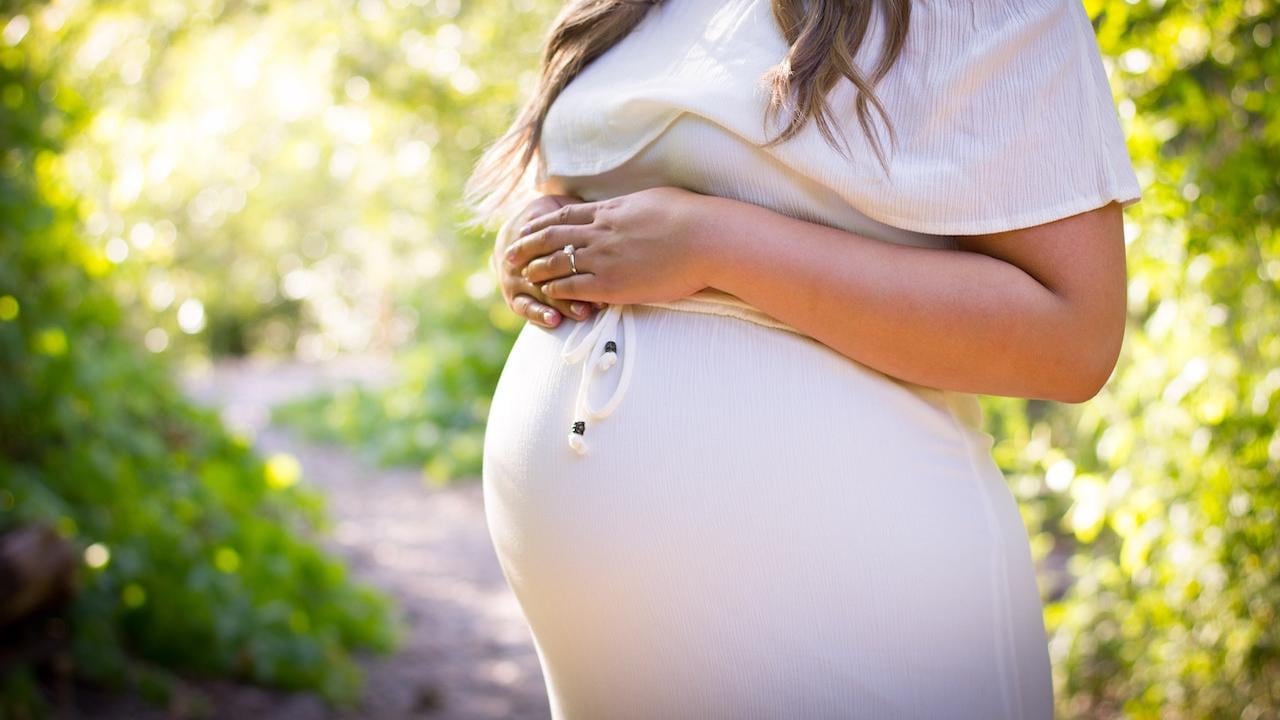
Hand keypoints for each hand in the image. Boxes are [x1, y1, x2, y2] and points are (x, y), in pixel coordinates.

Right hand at [492, 193, 600, 327]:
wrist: (512, 234)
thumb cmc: (546, 219)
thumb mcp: (554, 205)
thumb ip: (569, 208)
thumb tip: (591, 206)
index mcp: (534, 232)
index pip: (552, 242)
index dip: (575, 253)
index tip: (601, 264)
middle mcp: (521, 256)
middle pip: (548, 270)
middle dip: (574, 282)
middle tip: (600, 294)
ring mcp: (514, 277)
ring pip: (540, 291)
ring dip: (562, 302)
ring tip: (582, 312)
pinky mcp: (513, 296)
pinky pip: (524, 307)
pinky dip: (539, 314)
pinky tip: (555, 321)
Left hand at [505, 186, 711, 306]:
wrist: (706, 239)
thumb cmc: (692, 218)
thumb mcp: (656, 200)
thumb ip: (634, 207)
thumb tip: (632, 206)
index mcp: (610, 210)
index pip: (564, 216)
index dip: (541, 224)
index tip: (527, 228)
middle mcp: (600, 232)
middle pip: (551, 237)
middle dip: (526, 246)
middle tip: (509, 254)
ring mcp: (604, 258)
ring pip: (556, 263)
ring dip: (536, 270)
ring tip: (523, 276)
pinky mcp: (612, 284)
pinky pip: (573, 287)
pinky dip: (556, 290)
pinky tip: (547, 294)